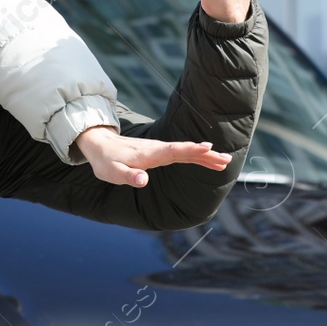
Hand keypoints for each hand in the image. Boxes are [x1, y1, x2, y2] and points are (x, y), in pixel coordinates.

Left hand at [75, 126, 231, 187]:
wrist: (100, 144)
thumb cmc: (105, 161)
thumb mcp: (112, 173)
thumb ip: (128, 176)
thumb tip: (143, 181)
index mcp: (148, 155)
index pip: (172, 151)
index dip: (190, 149)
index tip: (208, 148)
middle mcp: (157, 149)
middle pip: (185, 151)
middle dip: (206, 155)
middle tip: (226, 160)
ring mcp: (160, 149)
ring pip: (186, 151)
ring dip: (205, 155)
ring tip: (224, 160)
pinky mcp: (160, 151)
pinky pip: (182, 152)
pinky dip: (196, 154)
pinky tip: (207, 157)